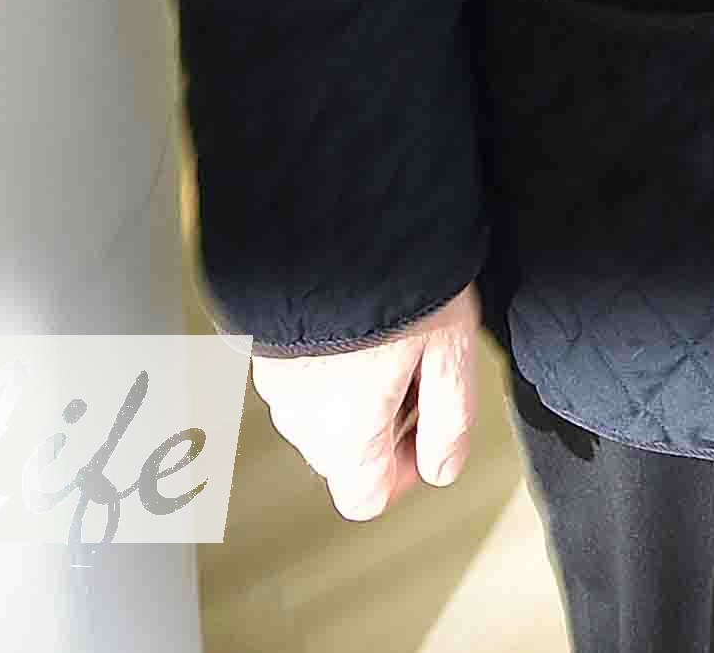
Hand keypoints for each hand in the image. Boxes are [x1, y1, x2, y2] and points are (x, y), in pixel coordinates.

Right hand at [251, 283, 480, 521]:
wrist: (333, 216)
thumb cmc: (397, 279)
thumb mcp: (451, 352)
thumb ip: (450, 421)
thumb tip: (442, 468)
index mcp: (343, 433)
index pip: (364, 498)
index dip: (404, 474)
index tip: (427, 434)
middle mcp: (297, 418)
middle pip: (343, 456)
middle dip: (385, 426)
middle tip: (420, 370)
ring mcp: (272, 382)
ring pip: (320, 415)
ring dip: (356, 393)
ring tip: (393, 335)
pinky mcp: (262, 346)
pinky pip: (302, 377)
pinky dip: (330, 364)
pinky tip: (360, 319)